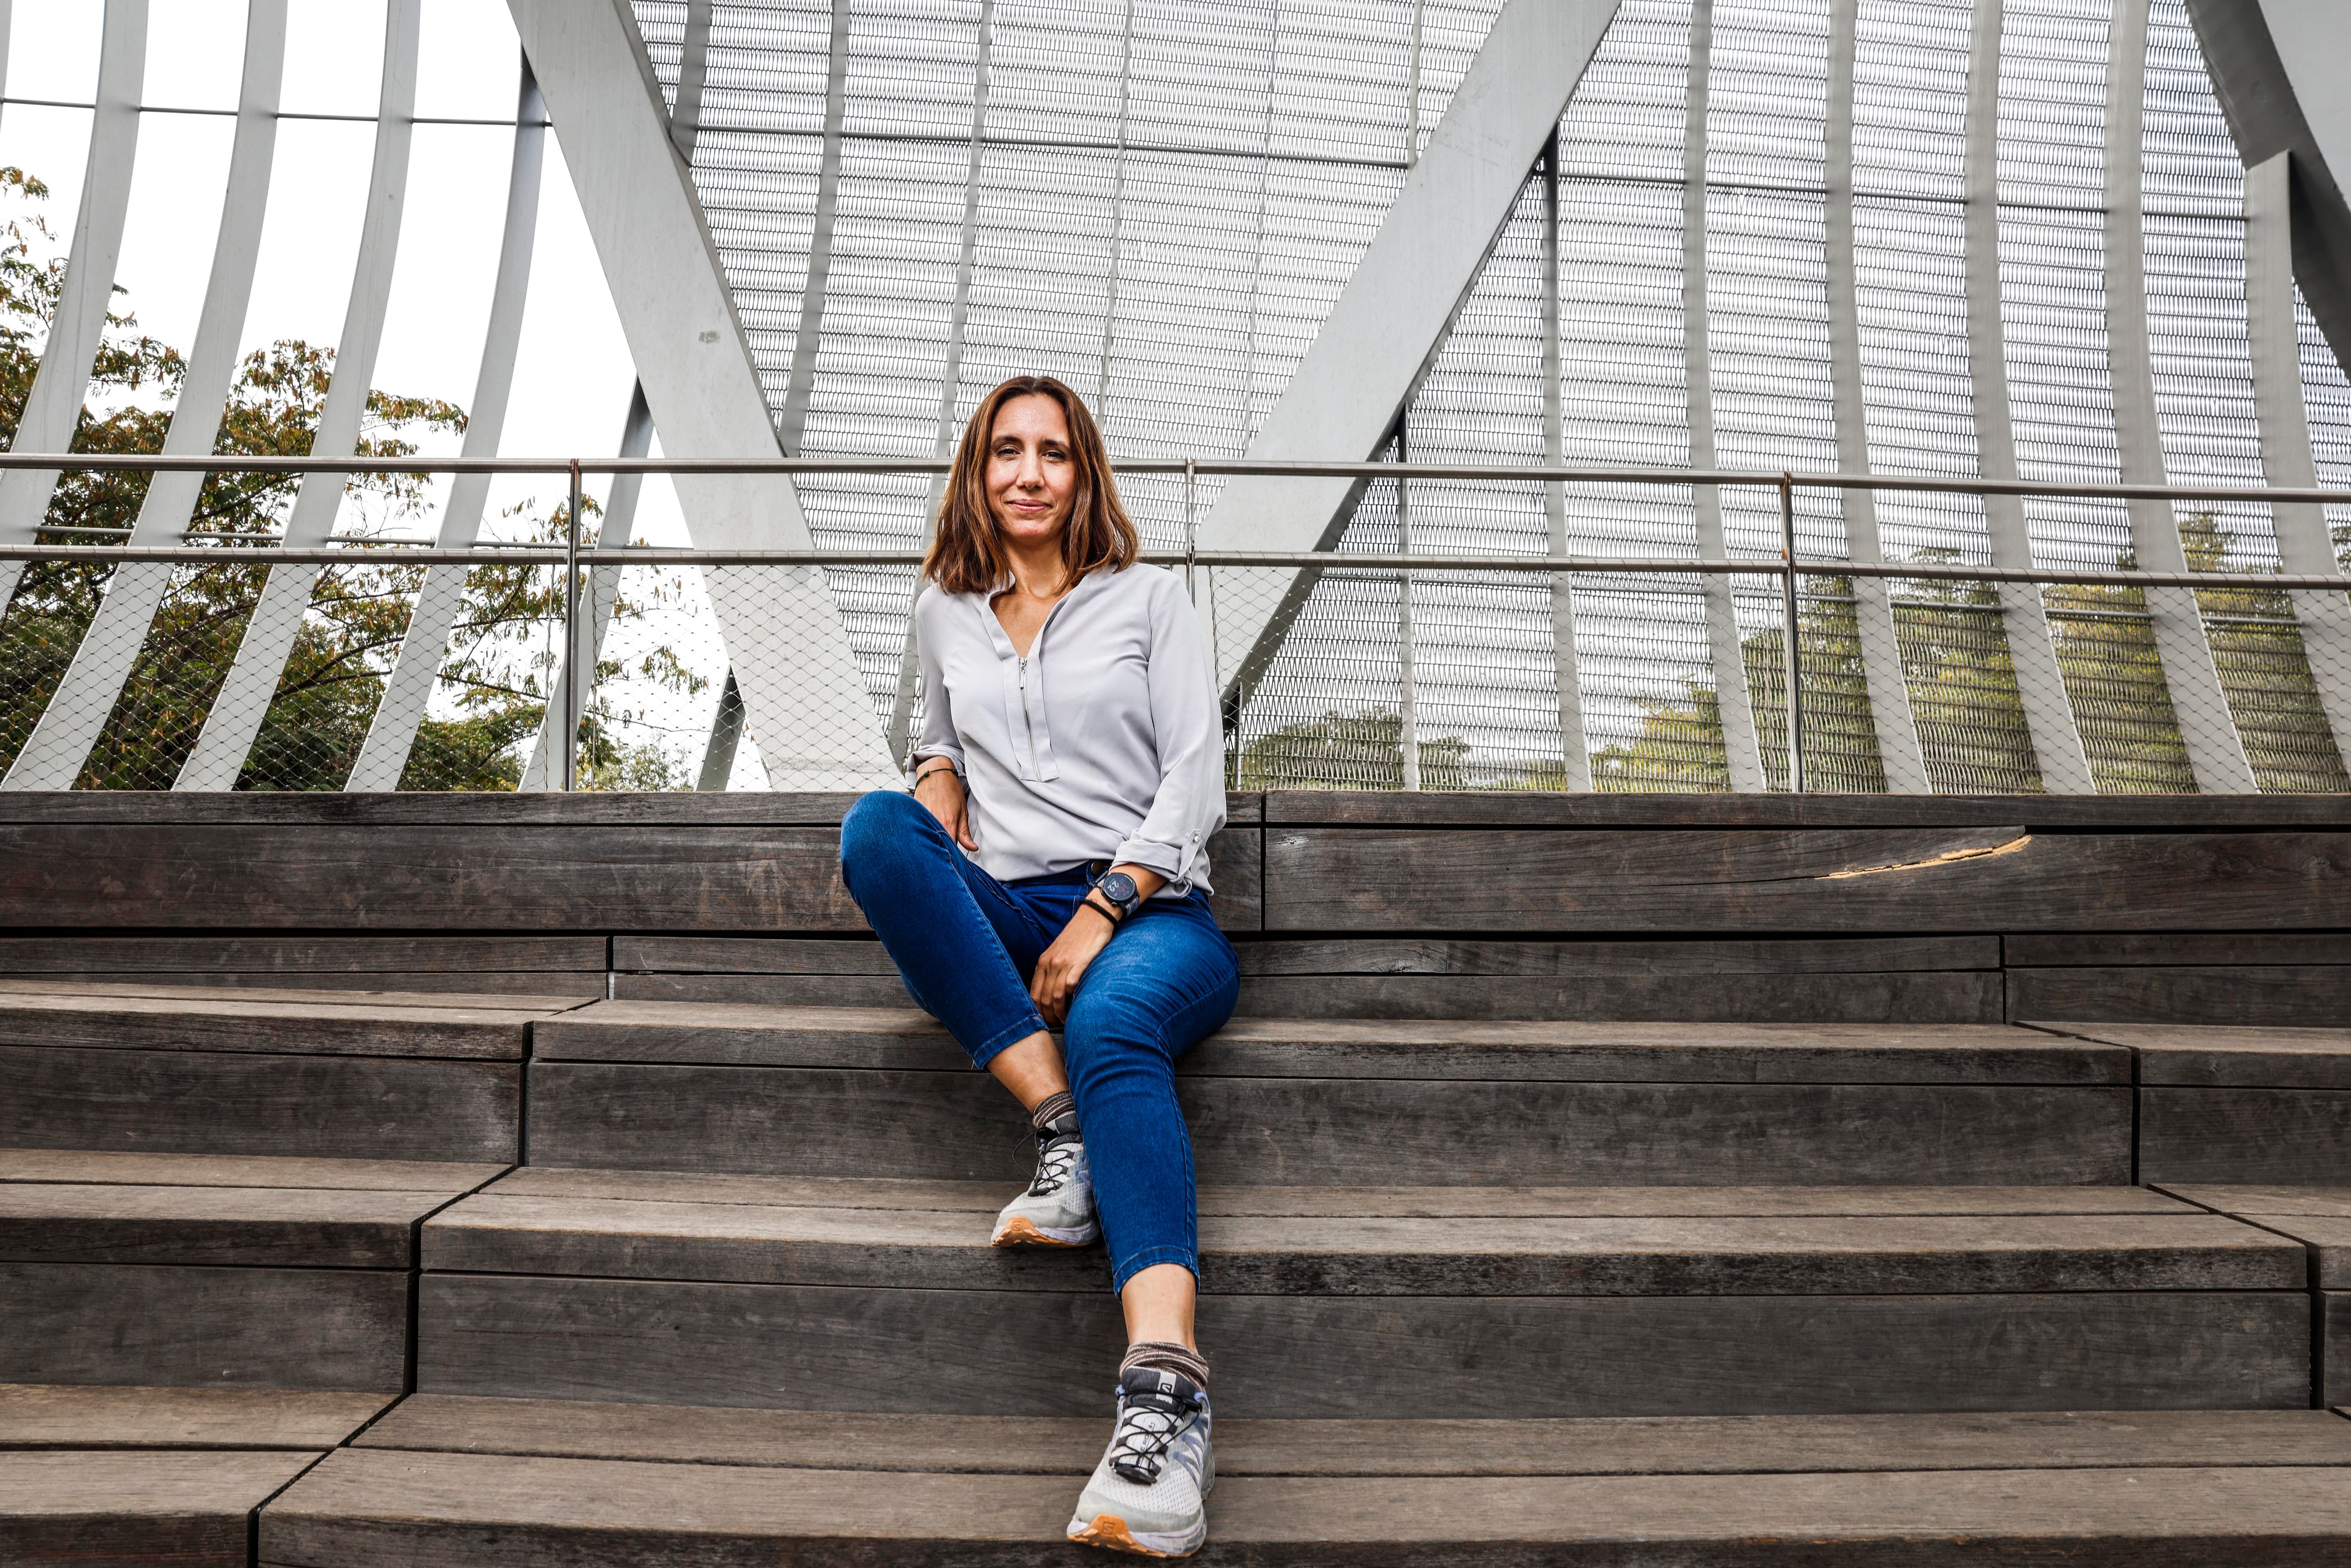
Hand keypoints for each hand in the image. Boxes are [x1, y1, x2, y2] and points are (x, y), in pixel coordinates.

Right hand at [912, 764, 975, 850]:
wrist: (934, 773)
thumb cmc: (949, 789)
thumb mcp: (962, 811)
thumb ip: (965, 833)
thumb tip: (972, 848)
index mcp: (947, 823)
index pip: (948, 849)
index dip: (951, 856)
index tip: (954, 859)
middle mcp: (932, 822)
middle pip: (936, 845)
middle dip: (940, 851)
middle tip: (945, 852)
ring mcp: (921, 818)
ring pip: (926, 837)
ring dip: (931, 841)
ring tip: (935, 840)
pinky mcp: (914, 815)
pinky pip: (918, 828)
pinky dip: (922, 832)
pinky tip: (925, 831)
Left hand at [1031, 899, 1115, 1026]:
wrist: (1094, 916)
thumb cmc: (1078, 935)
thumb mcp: (1058, 951)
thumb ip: (1052, 969)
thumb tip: (1049, 991)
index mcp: (1043, 962)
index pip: (1033, 994)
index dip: (1037, 1011)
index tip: (1043, 1020)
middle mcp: (1050, 963)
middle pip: (1043, 998)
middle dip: (1048, 1016)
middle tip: (1056, 1024)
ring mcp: (1064, 963)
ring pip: (1055, 996)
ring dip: (1060, 1013)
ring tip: (1065, 1020)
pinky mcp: (1079, 963)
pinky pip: (1070, 987)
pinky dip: (1071, 1000)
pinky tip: (1075, 1007)